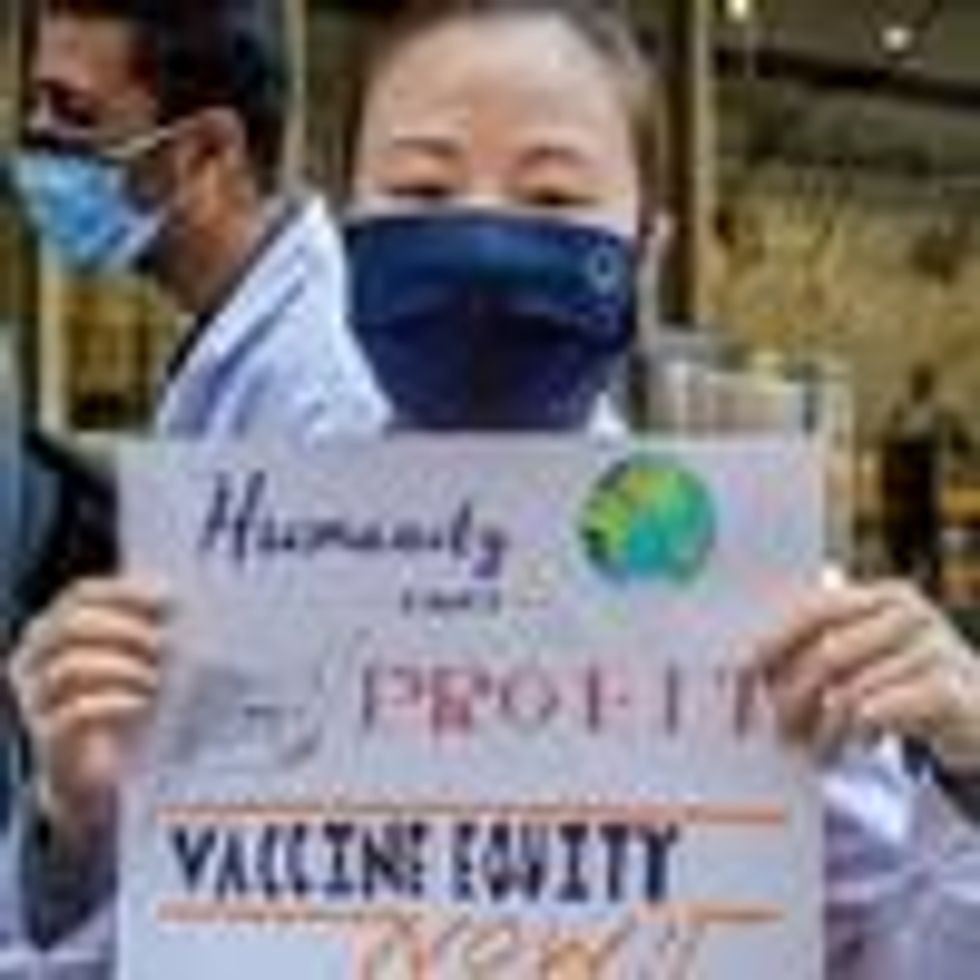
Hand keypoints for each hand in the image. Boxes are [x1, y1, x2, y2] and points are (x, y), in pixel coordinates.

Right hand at [10, 578, 169, 847]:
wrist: (94, 773)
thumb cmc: (119, 703)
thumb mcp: (132, 658)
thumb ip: (147, 627)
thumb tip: (183, 599)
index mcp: (52, 630)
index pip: (80, 594)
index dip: (122, 592)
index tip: (166, 598)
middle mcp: (34, 659)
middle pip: (73, 625)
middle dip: (124, 629)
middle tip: (163, 641)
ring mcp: (36, 698)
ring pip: (70, 666)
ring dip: (122, 667)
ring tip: (156, 678)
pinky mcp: (48, 735)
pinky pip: (74, 711)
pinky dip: (113, 702)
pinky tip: (142, 702)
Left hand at [755, 579, 979, 771]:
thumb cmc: (911, 684)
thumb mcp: (870, 655)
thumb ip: (818, 647)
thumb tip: (742, 666)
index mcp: (882, 596)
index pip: (810, 611)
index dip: (769, 645)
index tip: (738, 679)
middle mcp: (910, 614)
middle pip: (825, 653)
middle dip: (792, 696)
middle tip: (777, 729)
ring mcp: (935, 650)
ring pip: (848, 690)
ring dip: (820, 727)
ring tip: (814, 748)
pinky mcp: (949, 691)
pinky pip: (877, 713)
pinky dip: (856, 736)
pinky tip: (857, 746)